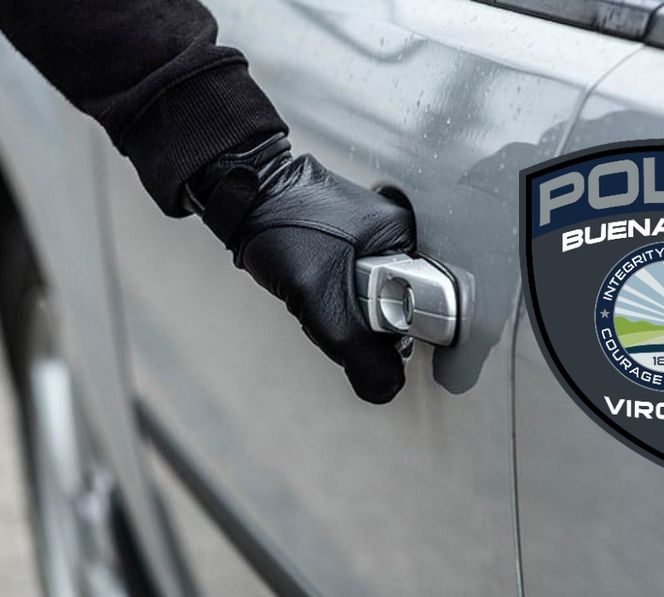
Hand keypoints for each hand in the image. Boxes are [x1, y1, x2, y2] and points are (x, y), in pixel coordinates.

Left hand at [188, 135, 414, 402]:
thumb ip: (355, 347)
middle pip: (393, 308)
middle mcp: (394, 235)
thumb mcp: (319, 292)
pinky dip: (326, 299)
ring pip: (367, 305)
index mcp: (404, 234)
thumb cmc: (281, 222)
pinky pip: (347, 292)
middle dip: (358, 321)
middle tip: (326, 303)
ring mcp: (370, 241)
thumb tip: (384, 388)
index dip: (392, 329)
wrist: (241, 194)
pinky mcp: (345, 248)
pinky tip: (306, 287)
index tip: (365, 330)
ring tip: (310, 289)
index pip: (422, 303)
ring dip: (338, 311)